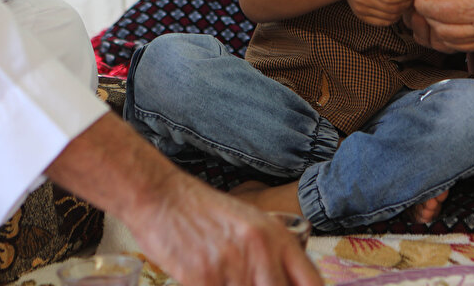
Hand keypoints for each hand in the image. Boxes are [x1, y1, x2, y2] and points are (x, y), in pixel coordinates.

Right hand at [132, 170, 320, 285]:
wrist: (162, 196)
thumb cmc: (206, 213)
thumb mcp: (250, 225)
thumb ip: (273, 254)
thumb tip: (288, 282)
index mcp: (277, 236)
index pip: (311, 282)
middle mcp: (260, 250)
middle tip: (249, 284)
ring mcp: (233, 265)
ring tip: (227, 278)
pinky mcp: (204, 278)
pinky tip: (207, 280)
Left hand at [408, 0, 473, 52]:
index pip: (437, 11)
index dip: (421, 2)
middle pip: (440, 30)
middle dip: (426, 17)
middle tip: (423, 3)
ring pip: (449, 44)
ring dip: (437, 30)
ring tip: (434, 14)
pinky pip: (464, 48)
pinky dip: (451, 38)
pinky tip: (449, 24)